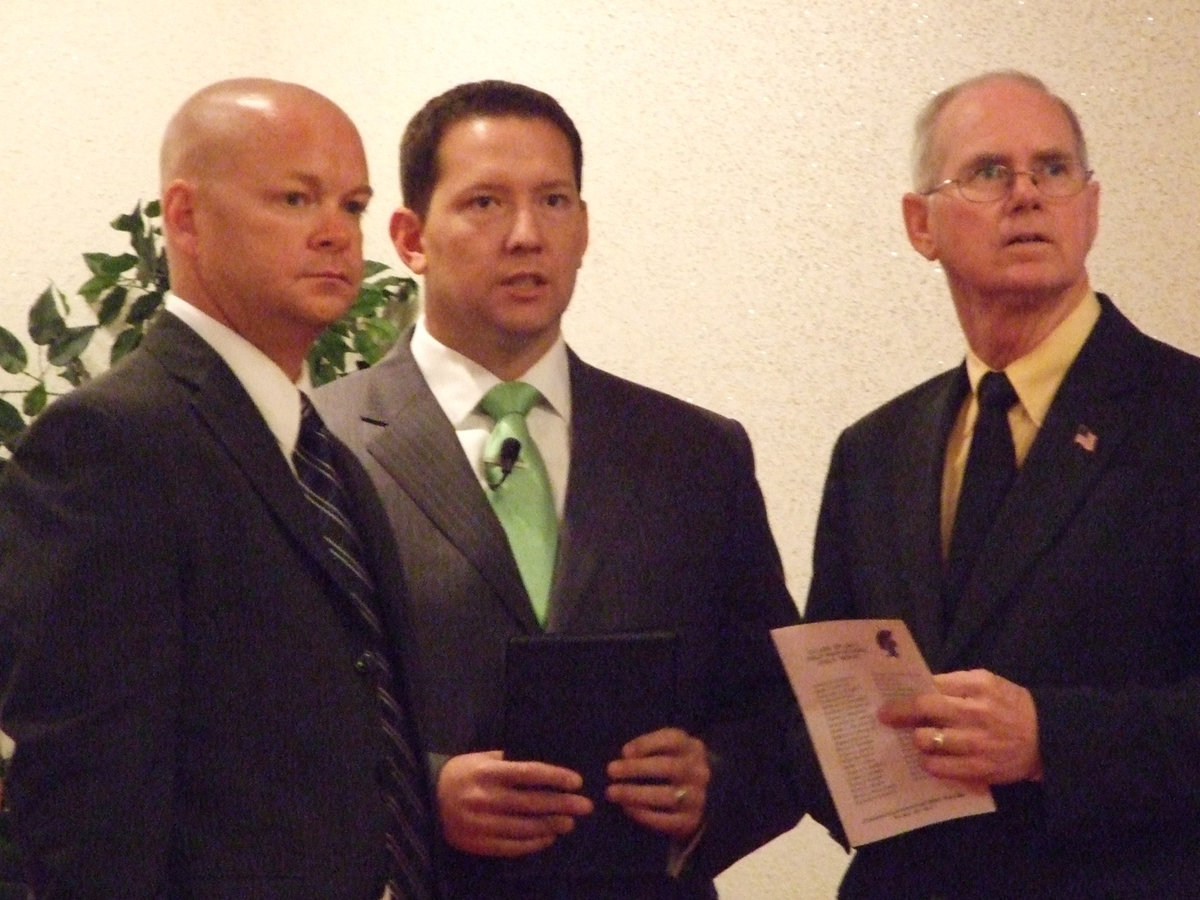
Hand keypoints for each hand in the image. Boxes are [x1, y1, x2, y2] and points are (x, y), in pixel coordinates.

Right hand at [437, 750, 593, 856]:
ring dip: (551, 825)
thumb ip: (509, 760)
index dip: (555, 777)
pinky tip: (548, 838)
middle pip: (532, 802)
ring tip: (570, 823)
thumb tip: (544, 762)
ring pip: (524, 826)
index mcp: (489, 772)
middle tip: (585, 806)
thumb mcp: (481, 758)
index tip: (577, 781)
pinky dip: (533, 843)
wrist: (428, 799)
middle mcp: (486, 797)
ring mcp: (481, 823)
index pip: (529, 773)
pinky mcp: (478, 843)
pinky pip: (511, 846)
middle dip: (562, 804)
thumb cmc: (461, 773)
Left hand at [605, 727, 709, 840]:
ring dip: (636, 794)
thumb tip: (626, 755)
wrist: (694, 799)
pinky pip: (667, 821)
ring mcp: (698, 798)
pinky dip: (644, 815)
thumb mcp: (666, 750)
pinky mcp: (691, 821)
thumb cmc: (671, 767)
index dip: (647, 744)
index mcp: (693, 748)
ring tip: (612, 793)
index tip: (624, 751)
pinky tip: (627, 809)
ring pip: (668, 796)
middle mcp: (699, 772)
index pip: (673, 739)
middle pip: (670, 767)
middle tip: (610, 770)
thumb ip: (648, 748)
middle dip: (637, 768)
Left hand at [878, 668, 1042, 784]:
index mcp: (977, 687)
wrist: (1046, 737)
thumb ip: (956, 684)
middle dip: (899, 713)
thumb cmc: (1011, 705)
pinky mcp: (980, 768)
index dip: (906, 694)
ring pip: (928, 740)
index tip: (888, 698)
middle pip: (924, 709)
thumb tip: (921, 687)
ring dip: (917, 739)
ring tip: (918, 739)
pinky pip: (941, 767)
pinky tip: (930, 759)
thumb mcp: (988, 683)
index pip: (931, 687)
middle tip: (885, 717)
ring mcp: (976, 742)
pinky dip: (930, 763)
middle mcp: (974, 712)